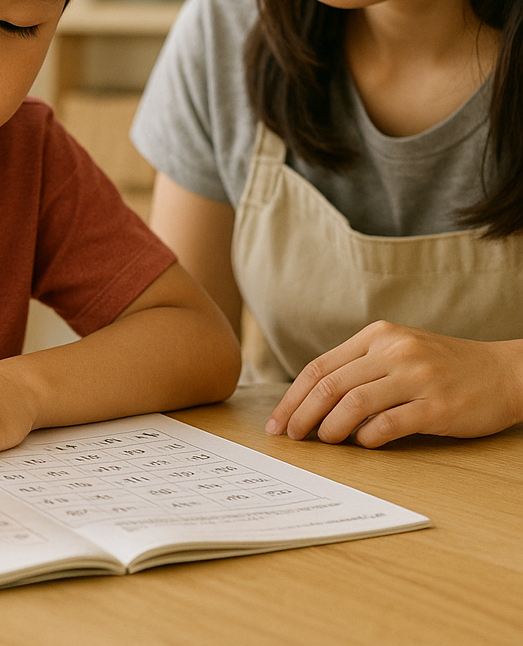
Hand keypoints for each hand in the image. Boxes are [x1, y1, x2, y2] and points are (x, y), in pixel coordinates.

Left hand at [266, 321, 522, 446]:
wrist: (505, 372)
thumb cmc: (443, 366)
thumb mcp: (399, 351)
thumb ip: (360, 367)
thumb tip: (312, 402)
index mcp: (377, 335)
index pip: (320, 367)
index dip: (293, 396)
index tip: (278, 420)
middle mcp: (394, 351)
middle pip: (330, 385)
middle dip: (302, 414)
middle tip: (289, 436)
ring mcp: (416, 377)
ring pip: (353, 403)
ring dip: (330, 427)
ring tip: (324, 441)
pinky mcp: (437, 406)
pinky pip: (389, 424)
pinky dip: (368, 437)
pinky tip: (363, 443)